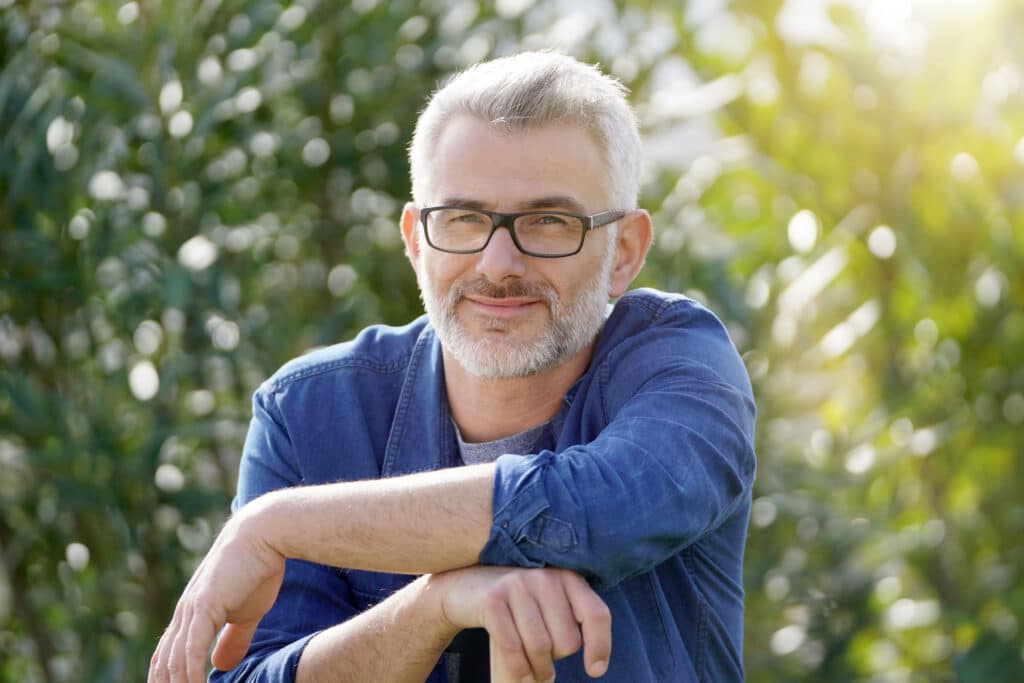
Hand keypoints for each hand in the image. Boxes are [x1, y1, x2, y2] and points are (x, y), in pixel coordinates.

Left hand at [148, 506, 285, 682]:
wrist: (264, 534)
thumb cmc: (258, 568)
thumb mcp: (247, 613)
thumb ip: (232, 639)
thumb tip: (220, 667)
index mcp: (190, 614)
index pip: (166, 656)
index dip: (166, 680)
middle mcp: (183, 613)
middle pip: (162, 664)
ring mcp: (191, 610)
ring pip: (172, 662)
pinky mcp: (203, 607)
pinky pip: (190, 651)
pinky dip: (190, 676)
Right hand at [434, 566, 610, 681]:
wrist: (463, 587)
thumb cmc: (515, 603)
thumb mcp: (546, 602)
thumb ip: (571, 619)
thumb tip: (598, 664)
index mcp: (566, 576)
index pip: (596, 614)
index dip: (600, 646)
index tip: (595, 670)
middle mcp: (544, 577)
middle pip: (568, 641)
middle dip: (557, 660)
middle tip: (544, 660)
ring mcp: (517, 586)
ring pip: (541, 648)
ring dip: (539, 671)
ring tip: (535, 674)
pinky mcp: (492, 600)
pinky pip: (513, 648)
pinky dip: (520, 670)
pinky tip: (522, 677)